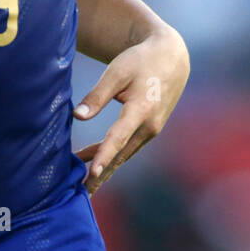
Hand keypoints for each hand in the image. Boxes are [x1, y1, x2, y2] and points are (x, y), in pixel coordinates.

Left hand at [72, 27, 188, 194]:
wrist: (171, 58)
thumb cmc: (141, 61)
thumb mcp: (117, 71)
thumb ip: (97, 95)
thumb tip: (78, 117)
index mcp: (142, 109)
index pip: (118, 137)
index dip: (103, 156)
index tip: (91, 173)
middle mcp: (150, 125)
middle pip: (121, 154)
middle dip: (101, 174)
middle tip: (80, 192)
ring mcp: (152, 129)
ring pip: (124, 154)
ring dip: (104, 167)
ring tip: (82, 183)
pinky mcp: (150, 129)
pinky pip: (128, 147)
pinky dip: (112, 156)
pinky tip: (94, 161)